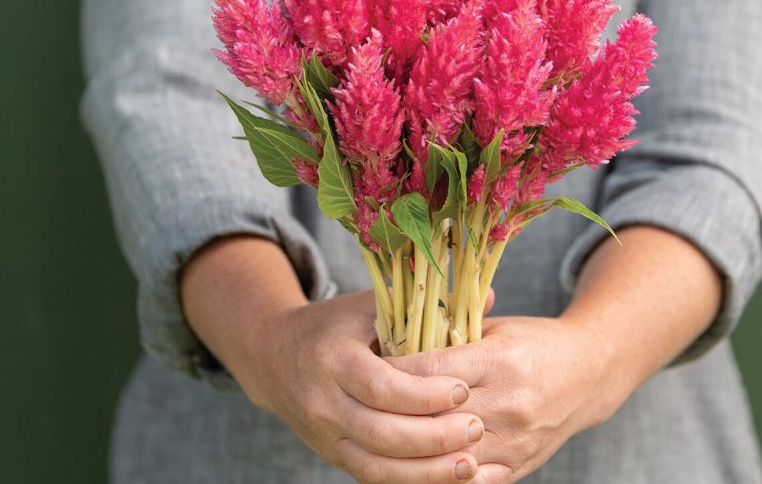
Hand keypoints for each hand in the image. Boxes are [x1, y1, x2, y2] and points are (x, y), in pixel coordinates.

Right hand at [181, 236, 486, 482]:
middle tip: (475, 427)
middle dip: (432, 437)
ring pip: (376, 466)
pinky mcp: (333, 455)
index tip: (462, 389)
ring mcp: (326, 435)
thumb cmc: (333, 325)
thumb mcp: (368, 305)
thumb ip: (424, 303)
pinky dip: (410, 482)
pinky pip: (372, 478)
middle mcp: (324, 402)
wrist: (272, 357)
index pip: (380, 385)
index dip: (423, 393)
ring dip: (425, 471)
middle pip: (380, 433)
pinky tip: (444, 477)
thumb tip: (489, 297)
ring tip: (469, 464)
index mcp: (333, 359)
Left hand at [386, 315, 609, 483]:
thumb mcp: (496, 328)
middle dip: (393, 414)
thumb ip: (451, 336)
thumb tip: (397, 339)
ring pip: (446, 457)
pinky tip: (413, 467)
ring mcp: (515, 440)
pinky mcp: (519, 465)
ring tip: (379, 441)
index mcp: (499, 360)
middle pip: (433, 419)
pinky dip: (439, 477)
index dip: (392, 372)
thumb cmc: (534, 343)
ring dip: (410, 452)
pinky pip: (469, 483)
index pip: (430, 371)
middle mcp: (508, 403)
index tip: (366, 368)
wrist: (588, 372)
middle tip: (362, 407)